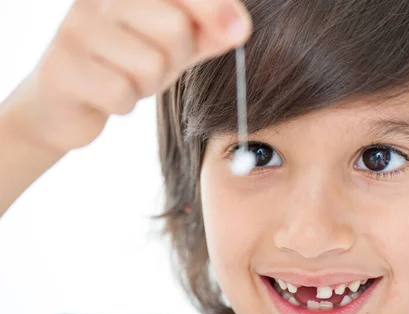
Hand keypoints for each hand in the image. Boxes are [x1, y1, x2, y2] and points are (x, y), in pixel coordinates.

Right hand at [14, 0, 251, 153]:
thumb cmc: (126, 65)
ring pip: (151, 65)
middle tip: (154, 64)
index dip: (212, 8)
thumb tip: (240, 27)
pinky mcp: (63, 68)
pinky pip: (122, 93)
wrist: (65, 100)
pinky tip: (108, 97)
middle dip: (175, 57)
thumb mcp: (173, 46)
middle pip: (175, 27)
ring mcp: (76, 30)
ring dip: (147, 85)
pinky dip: (124, 104)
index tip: (240, 30)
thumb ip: (207, 33)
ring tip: (127, 80)